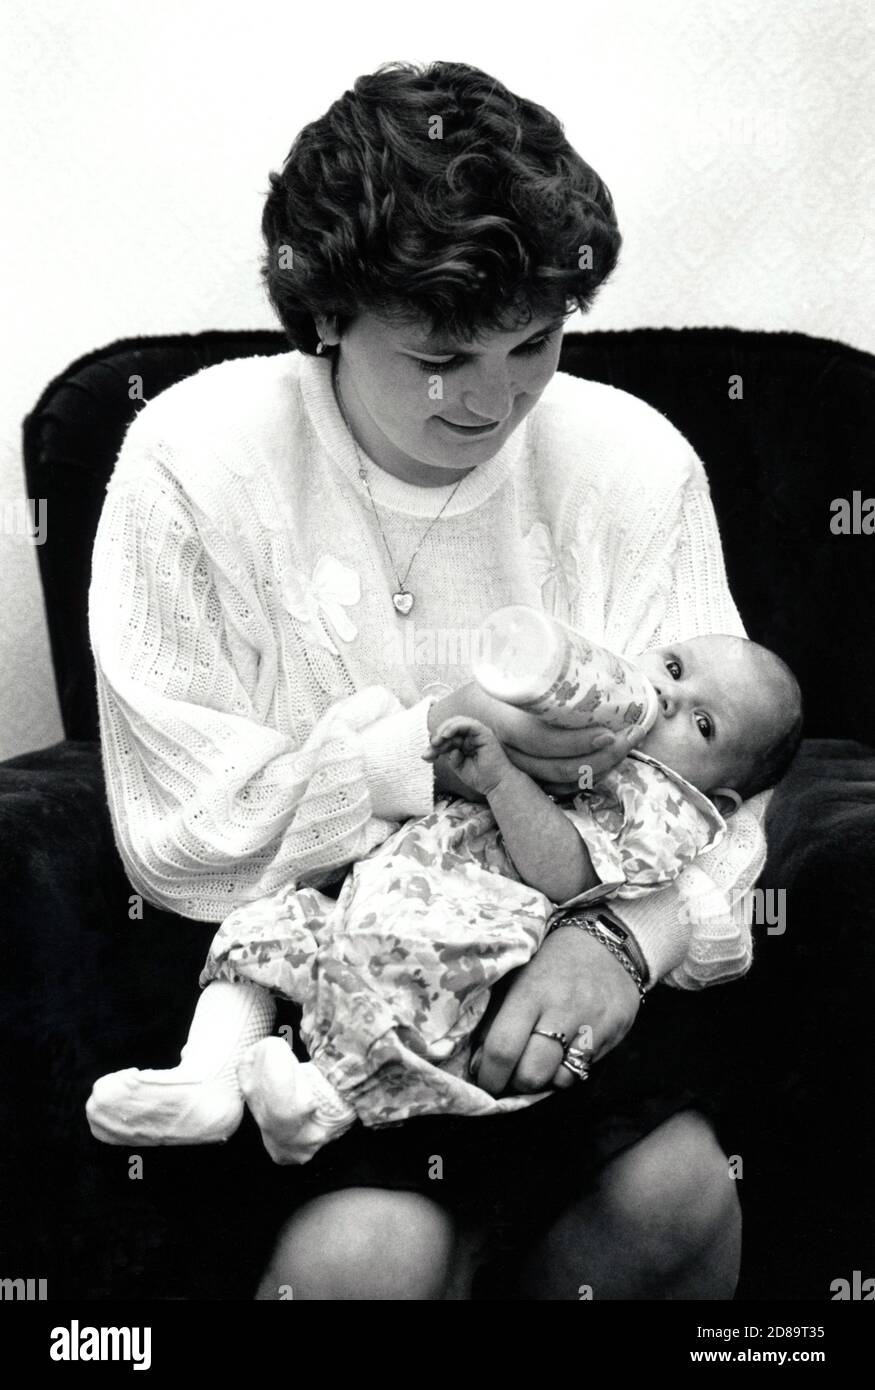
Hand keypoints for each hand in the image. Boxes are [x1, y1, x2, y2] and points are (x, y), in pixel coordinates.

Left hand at [423, 716, 512, 795]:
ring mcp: (478, 733)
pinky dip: (455, 727)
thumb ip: (449, 756)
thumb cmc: (481, 777)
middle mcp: (471, 736)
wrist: (496, 785)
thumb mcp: (458, 766)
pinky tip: (446, 735)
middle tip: (430, 748)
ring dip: (444, 730)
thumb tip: (438, 748)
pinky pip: (468, 724)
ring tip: (436, 742)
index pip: (446, 738)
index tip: (425, 756)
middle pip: (449, 728)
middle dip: (437, 738)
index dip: (434, 745)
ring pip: (457, 722)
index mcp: (465, 743)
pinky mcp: (484, 733)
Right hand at [427, 682, 641, 796]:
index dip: (576, 742)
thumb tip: (566, 644)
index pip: (539, 739)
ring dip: (597, 771)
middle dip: (599, 759)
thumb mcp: (490, 675)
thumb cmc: (472, 696)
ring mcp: (510, 773)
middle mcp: (503, 753)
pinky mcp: (518, 783)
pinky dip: (581, 782)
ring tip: (624, 750)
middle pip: (556, 769)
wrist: (440, 731)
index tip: (608, 731)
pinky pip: (554, 790)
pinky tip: (604, 765)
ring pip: (559, 783)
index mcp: (495, 721)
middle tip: (627, 739)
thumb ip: (519, 665)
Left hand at [474, 926, 640, 1095]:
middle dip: (516, 1084)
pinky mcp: (615, 1034)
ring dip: (545, 1079)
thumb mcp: (516, 976)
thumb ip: (496, 1016)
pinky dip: (569, 1071)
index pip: (503, 1047)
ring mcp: (593, 1024)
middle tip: (511, 1075)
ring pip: (561, 1080)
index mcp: (531, 991)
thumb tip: (479, 1062)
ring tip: (539, 1061)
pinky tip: (563, 1053)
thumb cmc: (551, 959)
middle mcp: (563, 1010)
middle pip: (532, 1074)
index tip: (484, 1081)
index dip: (489, 1075)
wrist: (608, 939)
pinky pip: (586, 1071)